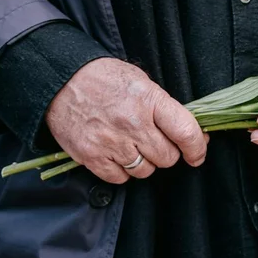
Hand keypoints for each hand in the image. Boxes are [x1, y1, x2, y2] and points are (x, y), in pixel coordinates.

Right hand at [45, 58, 207, 183]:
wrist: (60, 80)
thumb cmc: (104, 78)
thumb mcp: (142, 82)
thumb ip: (165, 108)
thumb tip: (191, 133)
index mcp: (149, 101)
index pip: (185, 132)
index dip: (197, 148)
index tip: (197, 154)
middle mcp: (132, 124)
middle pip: (167, 157)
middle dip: (168, 153)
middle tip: (157, 142)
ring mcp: (111, 142)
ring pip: (145, 171)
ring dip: (145, 163)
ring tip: (134, 146)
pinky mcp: (90, 156)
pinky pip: (120, 178)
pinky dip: (122, 171)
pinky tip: (118, 154)